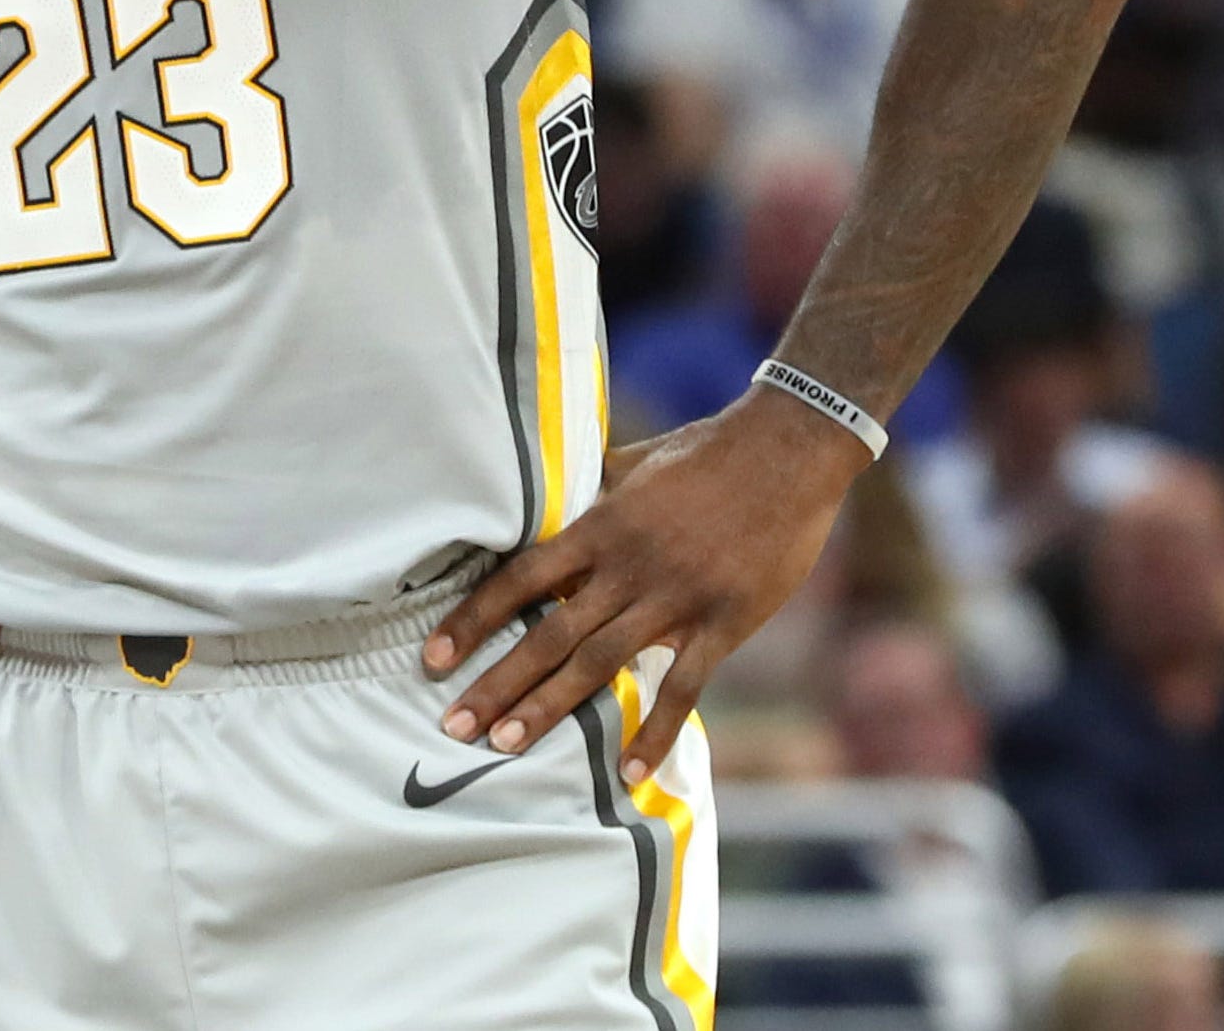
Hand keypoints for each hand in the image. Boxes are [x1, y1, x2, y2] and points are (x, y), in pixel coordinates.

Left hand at [422, 389, 866, 781]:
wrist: (788, 450)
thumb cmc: (708, 451)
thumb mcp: (636, 462)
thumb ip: (592, 490)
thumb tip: (552, 500)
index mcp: (603, 524)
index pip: (522, 578)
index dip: (475, 619)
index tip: (435, 657)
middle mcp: (629, 564)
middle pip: (550, 632)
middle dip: (498, 682)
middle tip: (453, 727)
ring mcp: (676, 596)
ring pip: (601, 662)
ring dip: (551, 708)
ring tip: (507, 746)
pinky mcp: (723, 621)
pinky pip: (683, 686)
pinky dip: (655, 731)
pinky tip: (629, 772)